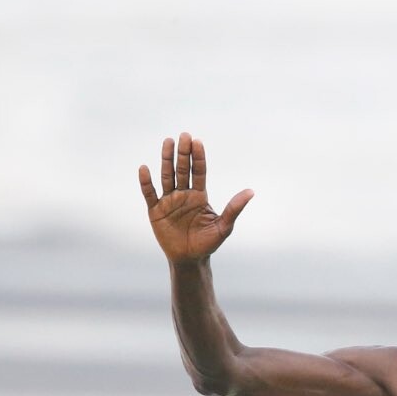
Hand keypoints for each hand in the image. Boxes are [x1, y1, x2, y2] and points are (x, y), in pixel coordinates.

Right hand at [138, 133, 253, 263]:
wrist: (190, 259)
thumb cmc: (209, 243)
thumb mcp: (224, 227)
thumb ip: (234, 208)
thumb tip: (251, 192)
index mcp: (200, 196)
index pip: (199, 172)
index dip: (198, 157)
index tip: (197, 141)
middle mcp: (184, 194)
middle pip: (182, 170)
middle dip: (183, 153)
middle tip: (183, 136)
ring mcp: (169, 201)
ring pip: (167, 176)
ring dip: (166, 160)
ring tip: (167, 142)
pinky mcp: (155, 211)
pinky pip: (150, 194)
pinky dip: (146, 182)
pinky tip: (145, 168)